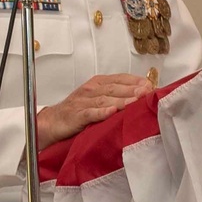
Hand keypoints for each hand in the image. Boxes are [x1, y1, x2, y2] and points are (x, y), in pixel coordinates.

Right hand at [36, 73, 152, 148]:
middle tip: (147, 92)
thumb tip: (142, 95)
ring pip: (104, 100)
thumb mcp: (97, 99)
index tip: (150, 85)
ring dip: (121, 100)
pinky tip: (111, 112)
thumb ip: (116, 96)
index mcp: (98, 83)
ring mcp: (82, 102)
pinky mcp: (75, 116)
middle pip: (114, 88)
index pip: (120, 79)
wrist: (50, 122)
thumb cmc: (78, 111)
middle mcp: (91, 90)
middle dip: (132, 90)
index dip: (135, 81)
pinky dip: (100, 113)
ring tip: (135, 102)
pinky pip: (89, 113)